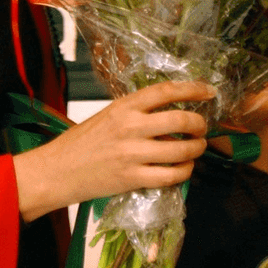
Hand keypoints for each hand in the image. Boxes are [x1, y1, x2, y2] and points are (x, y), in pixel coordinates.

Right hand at [13, 80, 213, 221]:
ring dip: (196, 150)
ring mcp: (132, 154)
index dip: (192, 89)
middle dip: (200, 125)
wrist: (58, 170)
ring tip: (196, 149)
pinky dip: (184, 172)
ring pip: (181, 150)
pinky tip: (183, 168)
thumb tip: (170, 117)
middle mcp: (130, 127)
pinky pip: (171, 176)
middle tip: (202, 128)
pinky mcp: (133, 178)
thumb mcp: (107, 116)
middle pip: (181, 120)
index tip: (209, 91)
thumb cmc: (81, 142)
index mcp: (123, 106)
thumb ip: (136, 114)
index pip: (165, 91)